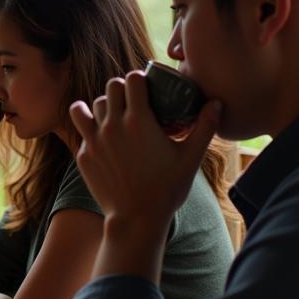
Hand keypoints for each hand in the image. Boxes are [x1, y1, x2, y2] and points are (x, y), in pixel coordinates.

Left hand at [69, 71, 221, 233]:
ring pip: (90, 106)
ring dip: (102, 106)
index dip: (139, 79)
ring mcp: (94, 140)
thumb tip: (217, 103)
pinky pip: (81, 130)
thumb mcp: (190, 158)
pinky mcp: (83, 155)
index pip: (132, 80)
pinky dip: (90, 128)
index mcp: (139, 121)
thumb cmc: (167, 189)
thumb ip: (204, 128)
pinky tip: (102, 136)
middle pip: (110, 88)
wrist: (135, 218)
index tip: (145, 87)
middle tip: (132, 101)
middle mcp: (113, 126)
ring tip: (113, 115)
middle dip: (122, 90)